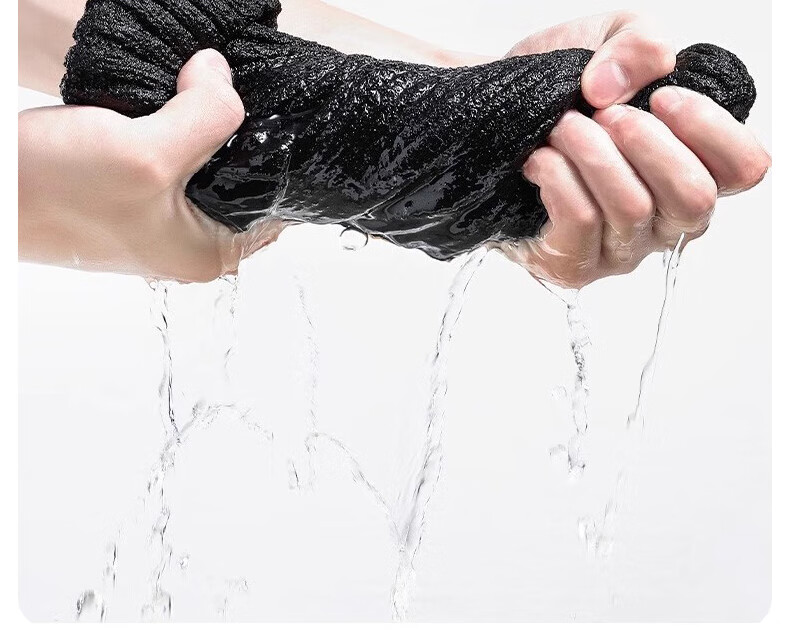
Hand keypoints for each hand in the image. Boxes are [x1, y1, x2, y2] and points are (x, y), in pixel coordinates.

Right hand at [19, 49, 283, 282]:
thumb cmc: (53, 191)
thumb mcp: (147, 152)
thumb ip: (207, 115)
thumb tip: (221, 75)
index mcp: (210, 254)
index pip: (277, 203)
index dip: (274, 152)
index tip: (267, 112)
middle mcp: (189, 246)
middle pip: (243, 181)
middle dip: (235, 136)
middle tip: (221, 95)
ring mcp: (158, 224)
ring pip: (205, 167)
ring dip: (199, 130)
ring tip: (193, 96)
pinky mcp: (131, 202)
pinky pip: (171, 162)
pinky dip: (170, 133)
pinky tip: (161, 109)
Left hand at [496, 12, 770, 287]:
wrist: (497, 120)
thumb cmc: (562, 92)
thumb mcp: (606, 44)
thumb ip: (636, 45)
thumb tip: (617, 87)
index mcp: (694, 167)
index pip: (743, 169)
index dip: (709, 130)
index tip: (662, 97)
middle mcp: (666, 219)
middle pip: (692, 198)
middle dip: (645, 144)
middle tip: (605, 114)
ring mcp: (622, 248)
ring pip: (631, 209)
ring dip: (592, 154)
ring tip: (562, 127)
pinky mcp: (575, 264)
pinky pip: (581, 223)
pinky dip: (557, 178)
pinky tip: (539, 159)